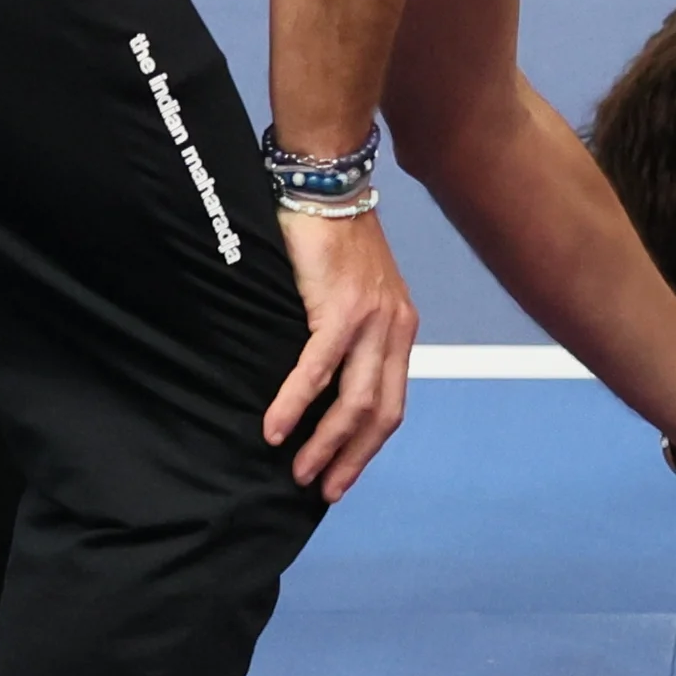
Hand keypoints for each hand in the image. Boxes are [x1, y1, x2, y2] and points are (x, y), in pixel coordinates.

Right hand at [267, 206, 421, 500]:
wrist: (326, 184)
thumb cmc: (329, 237)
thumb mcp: (351, 292)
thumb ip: (347, 335)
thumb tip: (318, 383)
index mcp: (400, 328)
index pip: (392, 401)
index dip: (368, 445)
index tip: (343, 476)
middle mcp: (395, 328)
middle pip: (380, 412)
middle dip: (351, 457)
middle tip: (322, 491)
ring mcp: (372, 319)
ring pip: (353, 400)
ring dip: (324, 443)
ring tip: (297, 471)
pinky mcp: (341, 307)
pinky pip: (318, 368)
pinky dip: (296, 404)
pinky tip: (275, 429)